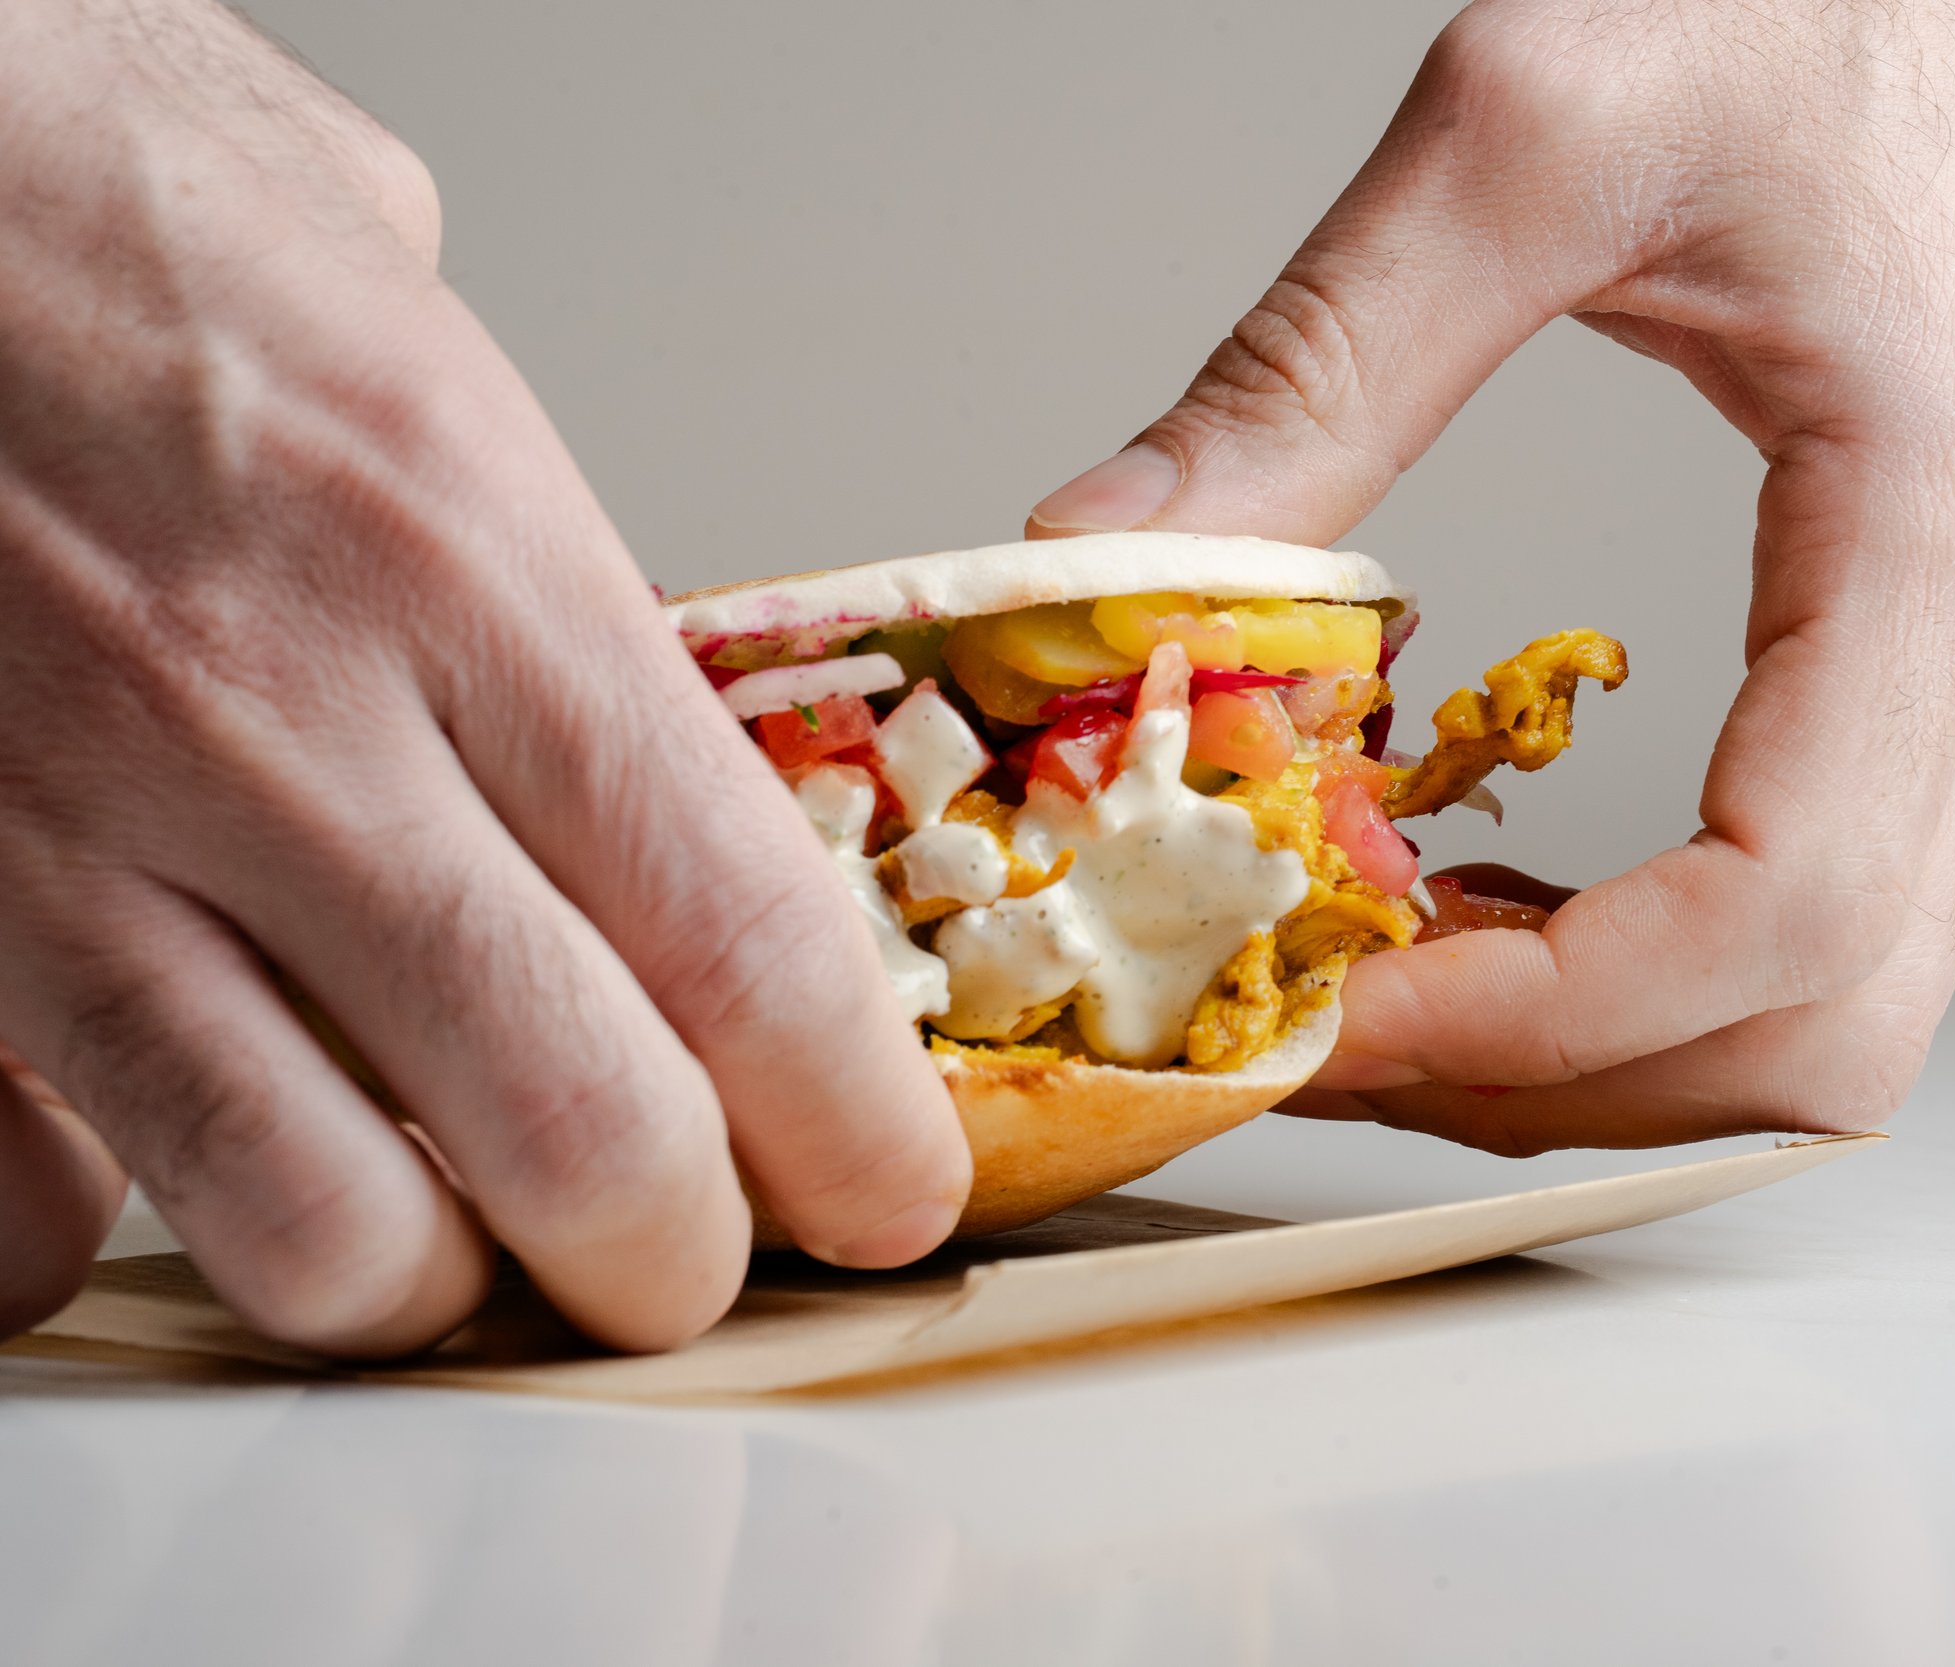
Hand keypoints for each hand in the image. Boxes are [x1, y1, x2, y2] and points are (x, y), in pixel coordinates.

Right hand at [0, 0, 965, 1352]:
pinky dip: (114, 1229)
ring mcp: (66, 828)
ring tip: (459, 1241)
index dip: (848, 1120)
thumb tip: (619, 639)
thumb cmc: (62, 185)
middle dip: (670, 1255)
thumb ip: (521, 516)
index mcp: (457, 553)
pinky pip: (27, 1194)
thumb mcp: (383, 288)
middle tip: (690, 1257)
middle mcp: (275, 720)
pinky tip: (173, 1167)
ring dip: (428, 1279)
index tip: (887, 1186)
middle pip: (572, 1127)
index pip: (738, 935)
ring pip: (311, 1215)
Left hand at [1028, 0, 1954, 1151]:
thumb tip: (1110, 558)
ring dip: (1605, 1038)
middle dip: (1566, 1076)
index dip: (1540, 1019)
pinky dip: (1648, 949)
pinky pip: (1823, 890)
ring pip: (1837, 997)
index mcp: (1944, 534)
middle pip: (1826, 1027)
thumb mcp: (1530, 134)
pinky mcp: (1943, 639)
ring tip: (1392, 967)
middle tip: (1338, 1018)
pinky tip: (1495, 886)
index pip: (1780, 918)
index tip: (1333, 1010)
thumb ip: (1316, 372)